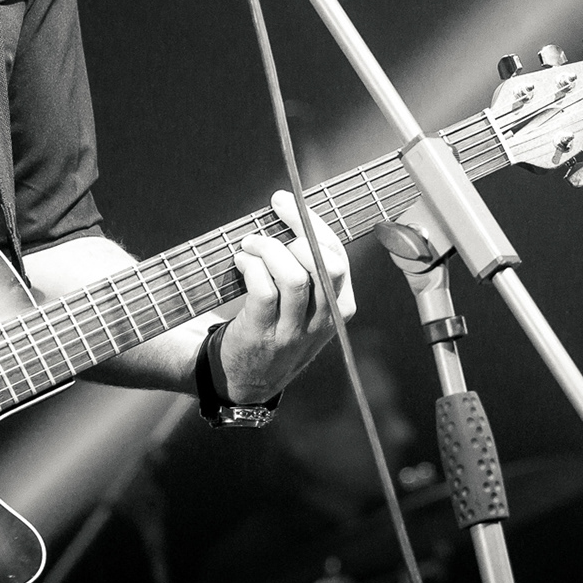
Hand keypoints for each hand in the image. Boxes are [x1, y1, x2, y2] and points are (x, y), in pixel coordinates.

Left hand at [220, 190, 356, 402]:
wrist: (250, 380)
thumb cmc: (278, 329)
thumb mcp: (309, 307)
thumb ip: (309, 269)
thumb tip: (289, 214)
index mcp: (339, 306)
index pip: (337, 255)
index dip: (312, 222)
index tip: (286, 202)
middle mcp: (323, 320)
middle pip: (324, 264)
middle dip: (296, 229)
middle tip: (272, 216)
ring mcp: (294, 331)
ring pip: (294, 277)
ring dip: (268, 249)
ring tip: (250, 244)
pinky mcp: (264, 335)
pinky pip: (264, 292)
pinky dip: (252, 268)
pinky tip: (242, 262)